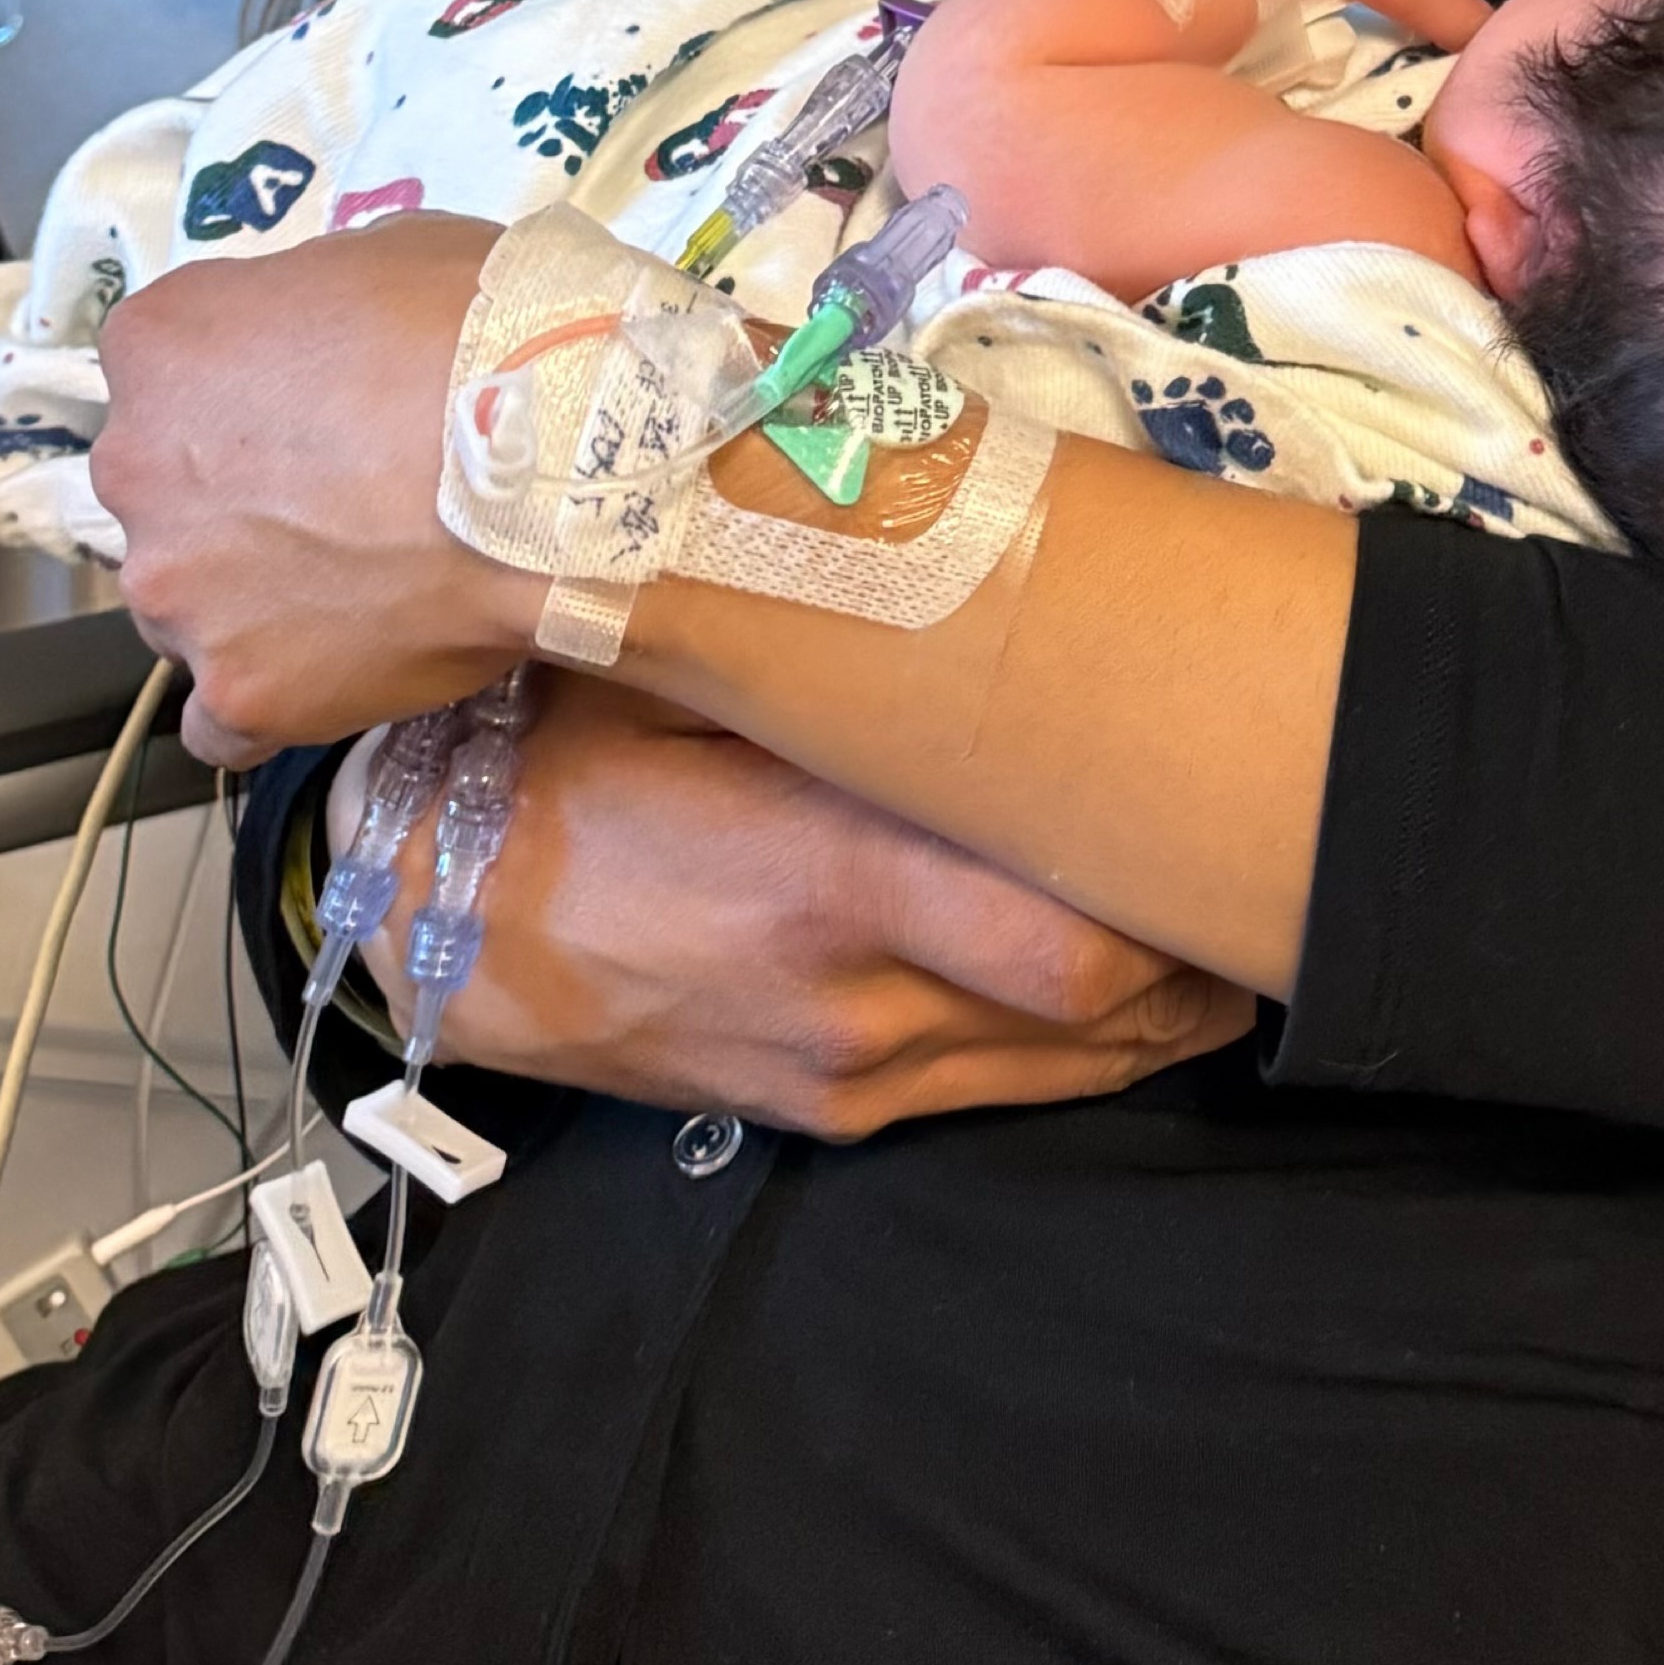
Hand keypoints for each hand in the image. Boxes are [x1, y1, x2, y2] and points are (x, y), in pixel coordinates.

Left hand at [93, 212, 532, 765]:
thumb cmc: (485, 336)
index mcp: (160, 344)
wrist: (562, 466)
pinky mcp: (239, 690)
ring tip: (361, 585)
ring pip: (186, 602)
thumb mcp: (394, 253)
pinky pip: (224, 716)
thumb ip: (316, 300)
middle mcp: (133, 467)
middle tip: (341, 493)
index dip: (242, 388)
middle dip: (232, 493)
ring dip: (249, 595)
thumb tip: (330, 340)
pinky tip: (337, 668)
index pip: (162, 370)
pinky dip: (269, 696)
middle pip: (161, 489)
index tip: (311, 402)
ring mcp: (177, 591)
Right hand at [353, 679, 1257, 1129]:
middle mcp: (854, 1000)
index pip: (1071, 941)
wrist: (408, 906)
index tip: (1241, 845)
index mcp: (833, 880)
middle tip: (1255, 896)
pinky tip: (1103, 1006)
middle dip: (1195, 973)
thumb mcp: (668, 667)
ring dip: (1148, 1021)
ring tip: (1212, 950)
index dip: (1181, 917)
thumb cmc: (543, 753)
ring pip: (1050, 1071)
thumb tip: (957, 557)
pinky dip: (1061, 1055)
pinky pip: (975, 1097)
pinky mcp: (804, 1107)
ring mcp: (832, 1072)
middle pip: (1094, 1017)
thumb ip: (814, 647)